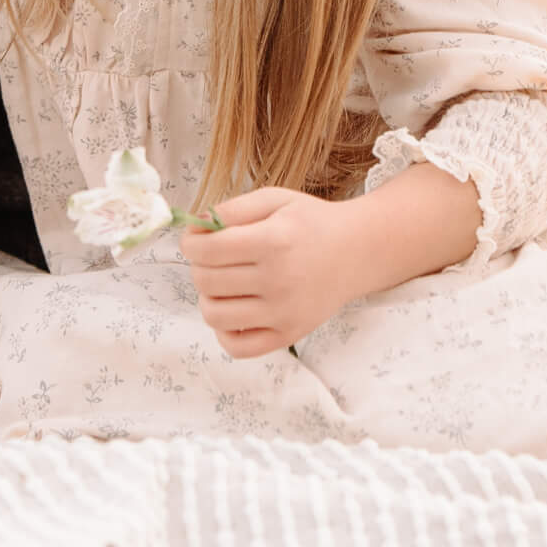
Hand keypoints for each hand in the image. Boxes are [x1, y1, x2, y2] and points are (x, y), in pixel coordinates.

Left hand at [180, 186, 368, 358]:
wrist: (357, 252)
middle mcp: (279, 280)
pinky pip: (237, 346)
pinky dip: (224, 330)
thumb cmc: (312, 222)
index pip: (207, 250)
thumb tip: (193, 226)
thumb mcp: (274, 199)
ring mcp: (284, 313)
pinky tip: (233, 310)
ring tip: (222, 284)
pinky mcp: (289, 335)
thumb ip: (231, 209)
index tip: (193, 240)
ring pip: (215, 315)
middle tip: (212, 258)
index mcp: (273, 241)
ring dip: (208, 297)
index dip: (189, 243)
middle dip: (198, 266)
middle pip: (206, 281)